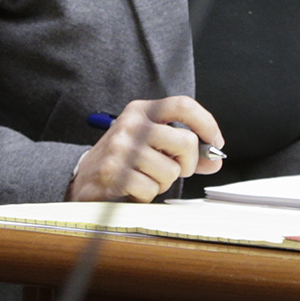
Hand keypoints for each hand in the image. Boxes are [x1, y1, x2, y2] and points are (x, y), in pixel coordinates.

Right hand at [69, 96, 223, 201]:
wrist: (83, 178)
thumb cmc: (125, 159)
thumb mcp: (153, 144)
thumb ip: (185, 150)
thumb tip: (215, 159)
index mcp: (142, 111)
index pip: (183, 105)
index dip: (207, 124)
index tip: (215, 142)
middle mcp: (131, 124)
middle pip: (185, 142)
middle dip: (189, 163)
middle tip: (177, 169)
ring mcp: (121, 148)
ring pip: (171, 170)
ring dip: (164, 182)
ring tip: (146, 178)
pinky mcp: (114, 173)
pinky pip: (151, 189)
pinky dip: (147, 195)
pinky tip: (133, 188)